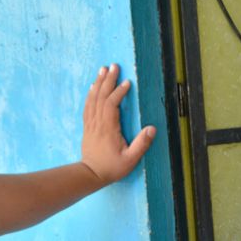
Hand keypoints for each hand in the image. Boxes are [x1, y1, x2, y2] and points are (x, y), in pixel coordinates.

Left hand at [80, 64, 155, 184]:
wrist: (90, 174)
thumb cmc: (112, 168)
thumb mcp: (130, 160)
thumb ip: (142, 144)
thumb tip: (152, 128)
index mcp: (108, 129)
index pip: (112, 105)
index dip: (119, 92)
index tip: (127, 83)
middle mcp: (98, 123)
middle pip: (101, 97)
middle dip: (108, 80)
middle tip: (114, 66)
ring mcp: (91, 123)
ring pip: (93, 99)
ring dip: (98, 83)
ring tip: (103, 69)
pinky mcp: (88, 126)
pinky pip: (88, 105)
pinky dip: (91, 94)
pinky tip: (93, 86)